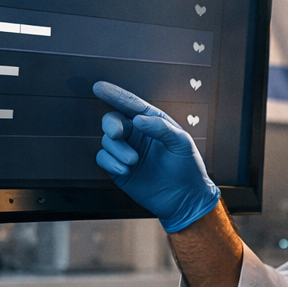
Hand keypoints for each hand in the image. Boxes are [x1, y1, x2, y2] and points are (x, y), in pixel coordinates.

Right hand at [93, 81, 219, 232]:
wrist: (185, 198)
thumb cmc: (188, 168)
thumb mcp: (182, 143)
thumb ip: (161, 128)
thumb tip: (138, 119)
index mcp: (152, 123)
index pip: (131, 105)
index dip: (114, 95)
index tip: (99, 88)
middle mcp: (137, 135)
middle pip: (113, 120)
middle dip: (111, 124)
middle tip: (117, 133)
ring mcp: (127, 152)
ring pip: (107, 141)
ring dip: (117, 149)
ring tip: (134, 161)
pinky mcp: (119, 169)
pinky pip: (103, 159)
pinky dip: (110, 163)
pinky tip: (125, 170)